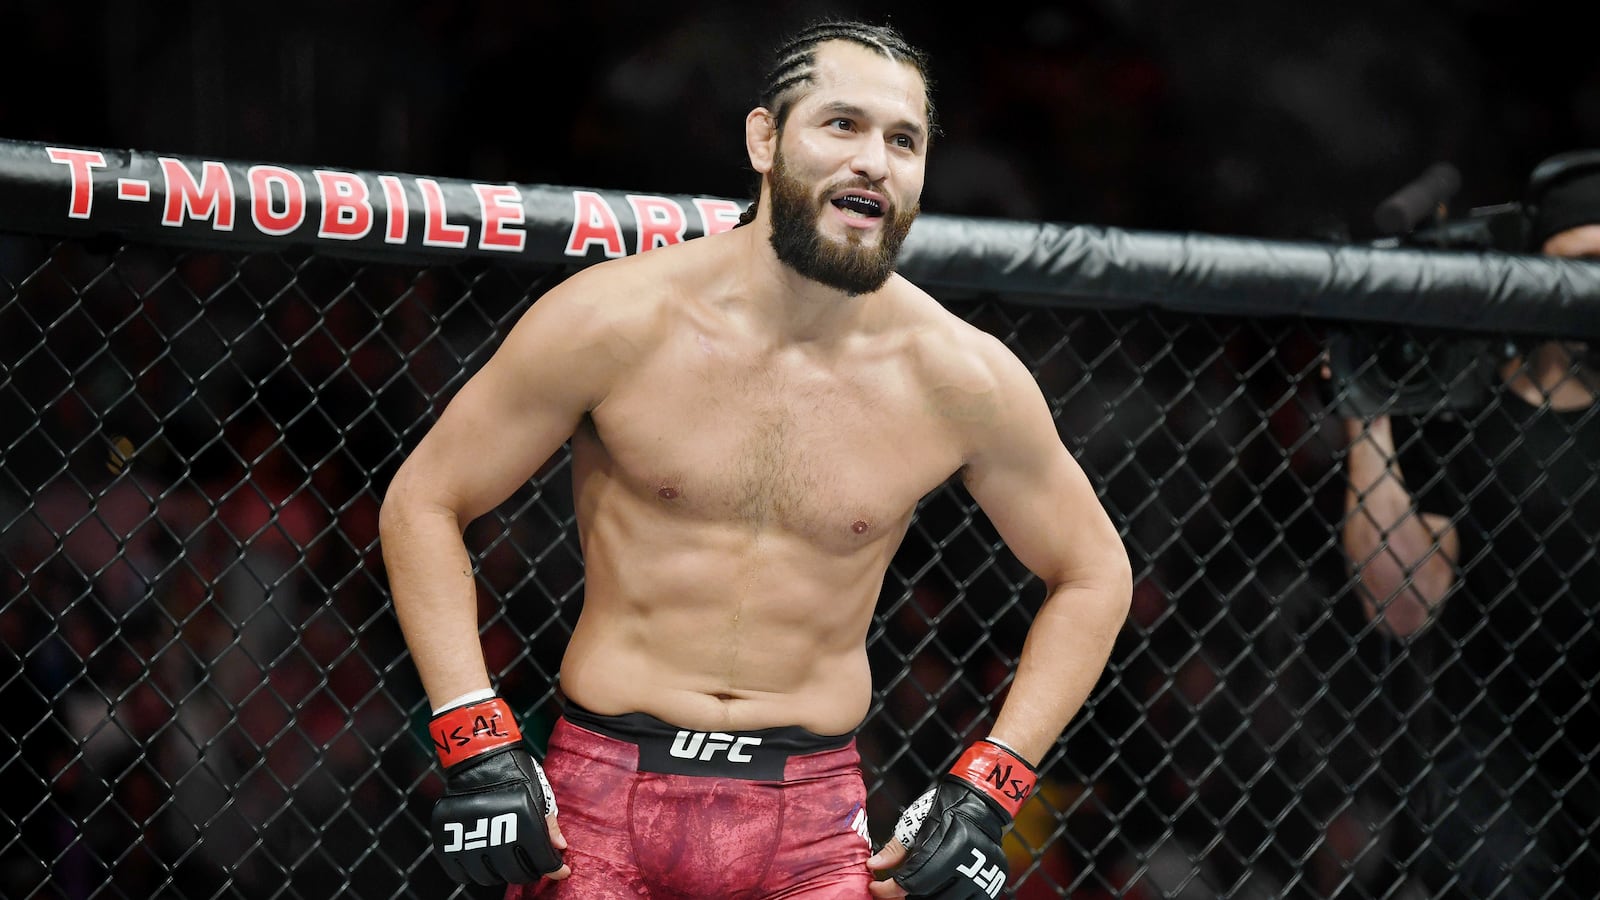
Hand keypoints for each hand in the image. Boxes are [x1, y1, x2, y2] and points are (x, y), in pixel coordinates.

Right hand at [429, 697, 569, 884]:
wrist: (480, 755)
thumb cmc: (513, 771)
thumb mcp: (538, 792)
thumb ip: (549, 823)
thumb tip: (560, 848)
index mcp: (522, 820)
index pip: (541, 860)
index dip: (553, 868)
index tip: (558, 870)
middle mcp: (494, 832)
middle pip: (515, 873)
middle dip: (528, 872)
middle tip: (530, 865)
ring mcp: (468, 838)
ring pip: (487, 878)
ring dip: (499, 875)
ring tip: (505, 863)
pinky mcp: (447, 840)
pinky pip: (459, 873)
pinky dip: (471, 874)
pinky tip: (482, 864)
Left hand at [868, 740, 1036, 898]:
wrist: (978, 804)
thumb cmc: (943, 809)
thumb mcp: (914, 823)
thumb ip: (894, 849)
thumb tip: (873, 865)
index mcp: (950, 846)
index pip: (913, 882)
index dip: (889, 889)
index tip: (876, 887)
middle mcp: (970, 866)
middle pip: (927, 897)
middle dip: (906, 895)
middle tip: (896, 887)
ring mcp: (984, 879)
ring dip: (926, 897)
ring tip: (916, 887)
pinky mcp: (992, 887)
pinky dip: (947, 898)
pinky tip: (937, 890)